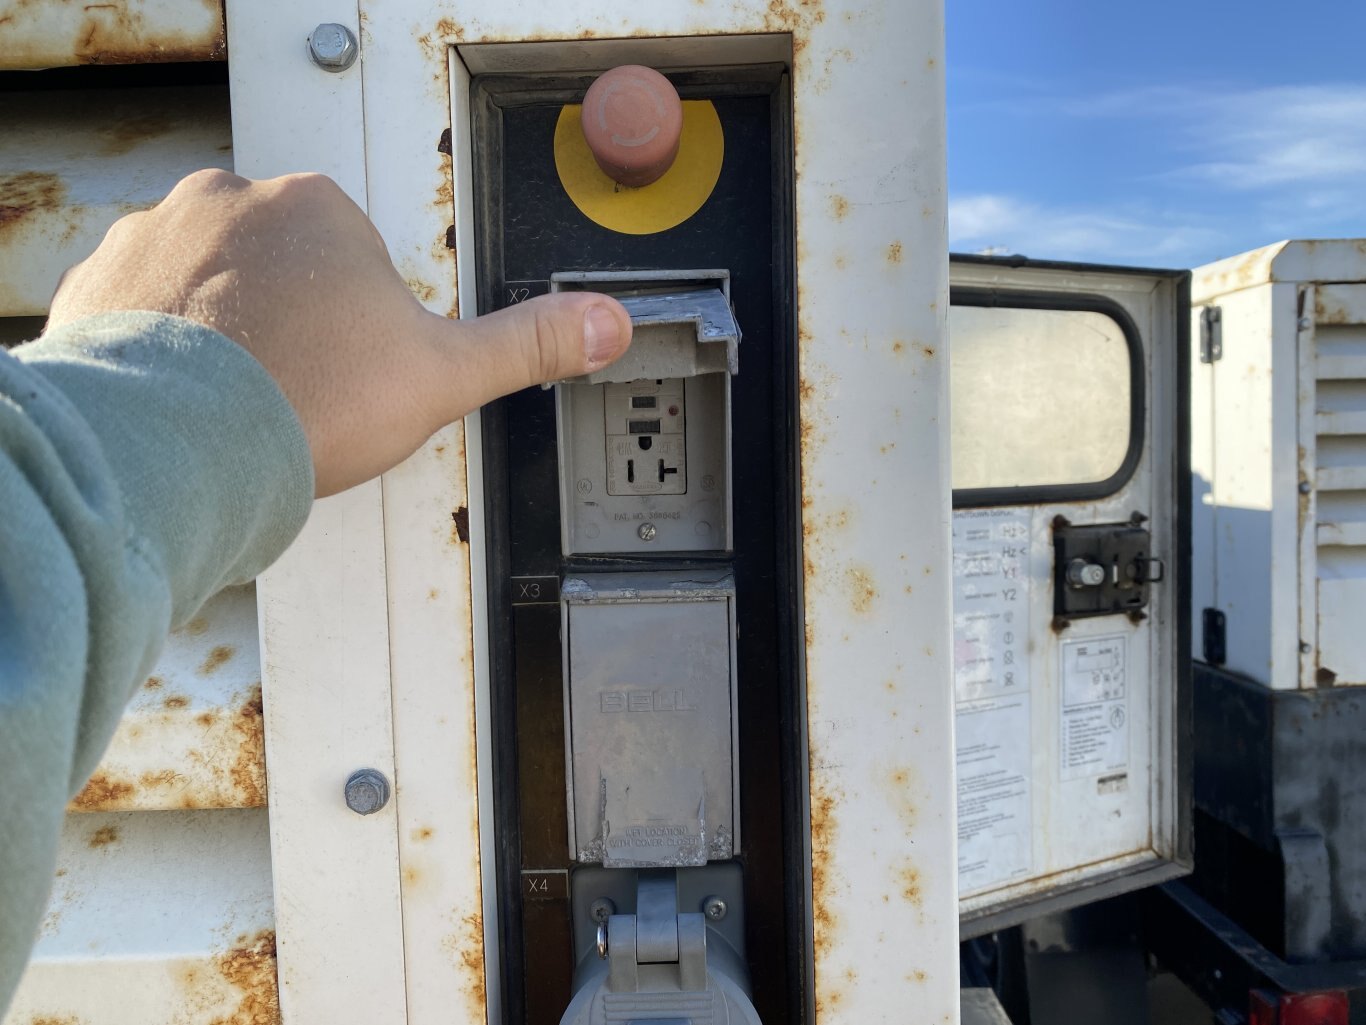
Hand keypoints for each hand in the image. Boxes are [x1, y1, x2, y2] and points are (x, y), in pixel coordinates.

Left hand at [46, 170, 631, 495]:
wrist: (183, 451)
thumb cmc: (301, 404)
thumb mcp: (445, 376)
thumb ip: (527, 345)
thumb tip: (602, 324)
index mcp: (322, 209)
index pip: (361, 248)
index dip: (370, 314)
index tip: (362, 359)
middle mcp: (234, 204)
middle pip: (288, 256)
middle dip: (301, 312)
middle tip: (313, 379)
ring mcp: (162, 238)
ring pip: (216, 274)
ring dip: (235, 321)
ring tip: (257, 390)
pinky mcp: (107, 281)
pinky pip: (148, 298)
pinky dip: (171, 338)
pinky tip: (201, 388)